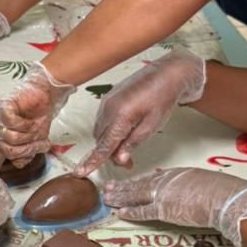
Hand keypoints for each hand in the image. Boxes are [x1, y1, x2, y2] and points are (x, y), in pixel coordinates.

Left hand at [0, 62, 75, 163]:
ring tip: (36, 128)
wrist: (45, 94)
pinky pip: (13, 124)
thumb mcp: (35, 142)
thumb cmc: (39, 116)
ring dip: (29, 136)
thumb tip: (19, 163)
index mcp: (1, 140)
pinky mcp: (3, 107)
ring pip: (11, 138)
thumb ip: (26, 153)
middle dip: (27, 149)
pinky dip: (26, 125)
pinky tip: (31, 121)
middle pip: (8, 151)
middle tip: (39, 142)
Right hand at [74, 50, 206, 174]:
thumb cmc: (162, 99)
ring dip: (109, 143)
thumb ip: (132, 143)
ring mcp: (106, 102)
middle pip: (100, 140)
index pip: (104, 145)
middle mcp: (108, 108)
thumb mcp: (151, 126)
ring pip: (100, 131)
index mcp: (120, 116)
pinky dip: (109, 131)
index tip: (81, 172)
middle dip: (110, 154)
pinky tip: (123, 134)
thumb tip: (119, 159)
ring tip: (127, 149)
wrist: (164, 75)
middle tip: (128, 163)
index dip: (93, 161)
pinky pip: (102, 121)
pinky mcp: (108, 99)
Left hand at [103, 166, 246, 246]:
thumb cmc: (217, 189)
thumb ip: (179, 178)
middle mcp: (164, 182)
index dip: (134, 181)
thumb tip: (166, 174)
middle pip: (138, 185)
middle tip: (107, 189)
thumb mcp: (195, 177)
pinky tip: (119, 213)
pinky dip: (130, 212)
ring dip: (120, 198)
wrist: (222, 197)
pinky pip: (143, 211)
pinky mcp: (164, 210)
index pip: (149, 178)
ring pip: (135, 196)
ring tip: (107, 199)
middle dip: (121, 188)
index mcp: (173, 174)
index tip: (124, 182)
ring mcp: (162, 195)